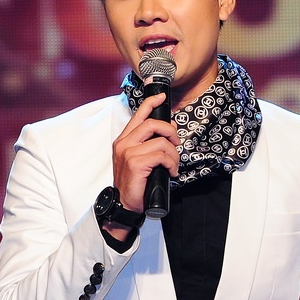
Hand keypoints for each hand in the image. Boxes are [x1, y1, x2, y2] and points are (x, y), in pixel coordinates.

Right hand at [111, 92, 178, 212]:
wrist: (124, 203)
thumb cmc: (134, 182)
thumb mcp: (139, 158)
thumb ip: (149, 143)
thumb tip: (169, 129)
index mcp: (124, 140)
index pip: (138, 114)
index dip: (151, 102)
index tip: (161, 97)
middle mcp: (124, 143)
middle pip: (152, 124)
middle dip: (170, 131)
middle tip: (176, 143)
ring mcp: (129, 152)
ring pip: (161, 142)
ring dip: (173, 154)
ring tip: (173, 165)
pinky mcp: (136, 163)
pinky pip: (162, 156)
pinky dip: (171, 164)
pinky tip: (171, 172)